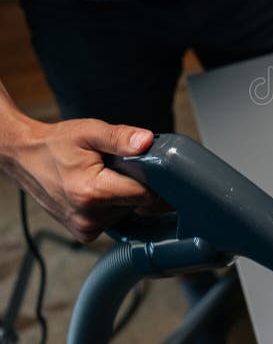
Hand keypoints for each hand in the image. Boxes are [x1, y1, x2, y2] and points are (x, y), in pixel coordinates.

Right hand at [1, 116, 159, 241]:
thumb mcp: (89, 131)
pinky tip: (100, 192)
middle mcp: (89, 217)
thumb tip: (147, 142)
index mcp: (93, 193)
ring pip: (128, 212)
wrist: (25, 159)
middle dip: (135, 184)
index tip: (147, 166)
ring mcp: (85, 229)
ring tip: (103, 178)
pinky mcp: (84, 234)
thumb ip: (120, 137)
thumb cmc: (56, 144)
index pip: (146, 195)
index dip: (153, 179)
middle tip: (116, 168)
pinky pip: (115, 220)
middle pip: (138, 204)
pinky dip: (114, 206)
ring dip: (123, 195)